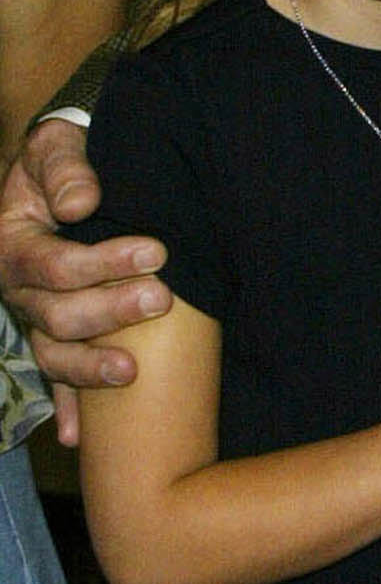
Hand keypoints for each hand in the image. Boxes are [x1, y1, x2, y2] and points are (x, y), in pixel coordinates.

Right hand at [0, 119, 168, 441]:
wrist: (63, 171)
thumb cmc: (62, 158)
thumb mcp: (56, 146)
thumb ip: (66, 167)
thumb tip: (81, 205)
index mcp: (11, 243)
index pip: (51, 264)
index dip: (100, 262)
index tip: (156, 252)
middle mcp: (17, 289)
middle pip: (55, 314)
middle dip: (109, 311)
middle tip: (161, 299)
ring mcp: (36, 318)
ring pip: (53, 354)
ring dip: (88, 369)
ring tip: (129, 371)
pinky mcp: (58, 335)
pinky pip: (58, 376)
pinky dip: (68, 405)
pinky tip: (79, 438)